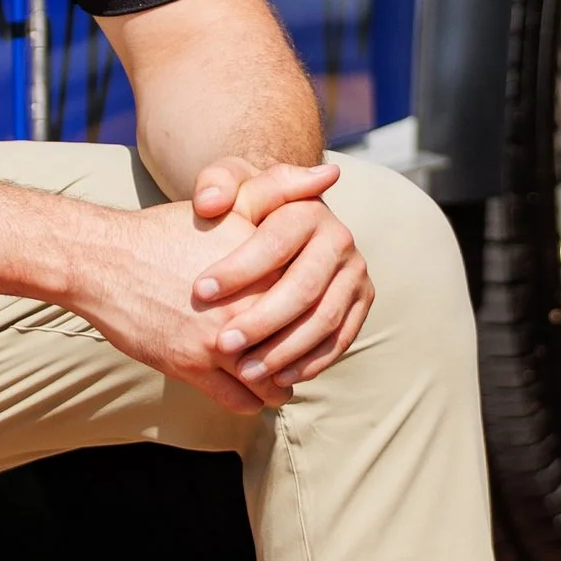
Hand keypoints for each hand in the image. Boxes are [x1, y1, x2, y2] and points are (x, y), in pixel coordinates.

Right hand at [63, 188, 371, 412]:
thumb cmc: (167, 232)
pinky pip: (240, 399)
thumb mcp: (230, 205)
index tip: (315, 318)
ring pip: (270, 379)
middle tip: (300, 357)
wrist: (105, 260)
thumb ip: (283, 189)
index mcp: (266, 268)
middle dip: (299, 355)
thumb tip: (330, 172)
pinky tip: (249, 389)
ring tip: (278, 379)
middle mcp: (248, 306)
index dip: (317, 314)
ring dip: (276, 382)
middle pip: (295, 346)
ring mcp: (219, 340)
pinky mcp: (192, 366)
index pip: (314, 304)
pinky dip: (250, 399)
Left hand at [187, 160, 371, 394]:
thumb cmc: (244, 206)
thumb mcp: (228, 183)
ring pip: (325, 319)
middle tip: (222, 344)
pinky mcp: (361, 303)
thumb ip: (215, 184)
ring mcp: (355, 274)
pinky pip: (341, 339)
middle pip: (303, 287)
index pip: (275, 243)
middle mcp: (340, 240)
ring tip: (245, 371)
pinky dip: (311, 362)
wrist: (281, 221)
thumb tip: (211, 203)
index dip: (238, 269)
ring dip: (285, 350)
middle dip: (261, 320)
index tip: (199, 292)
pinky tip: (277, 377)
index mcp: (310, 209)